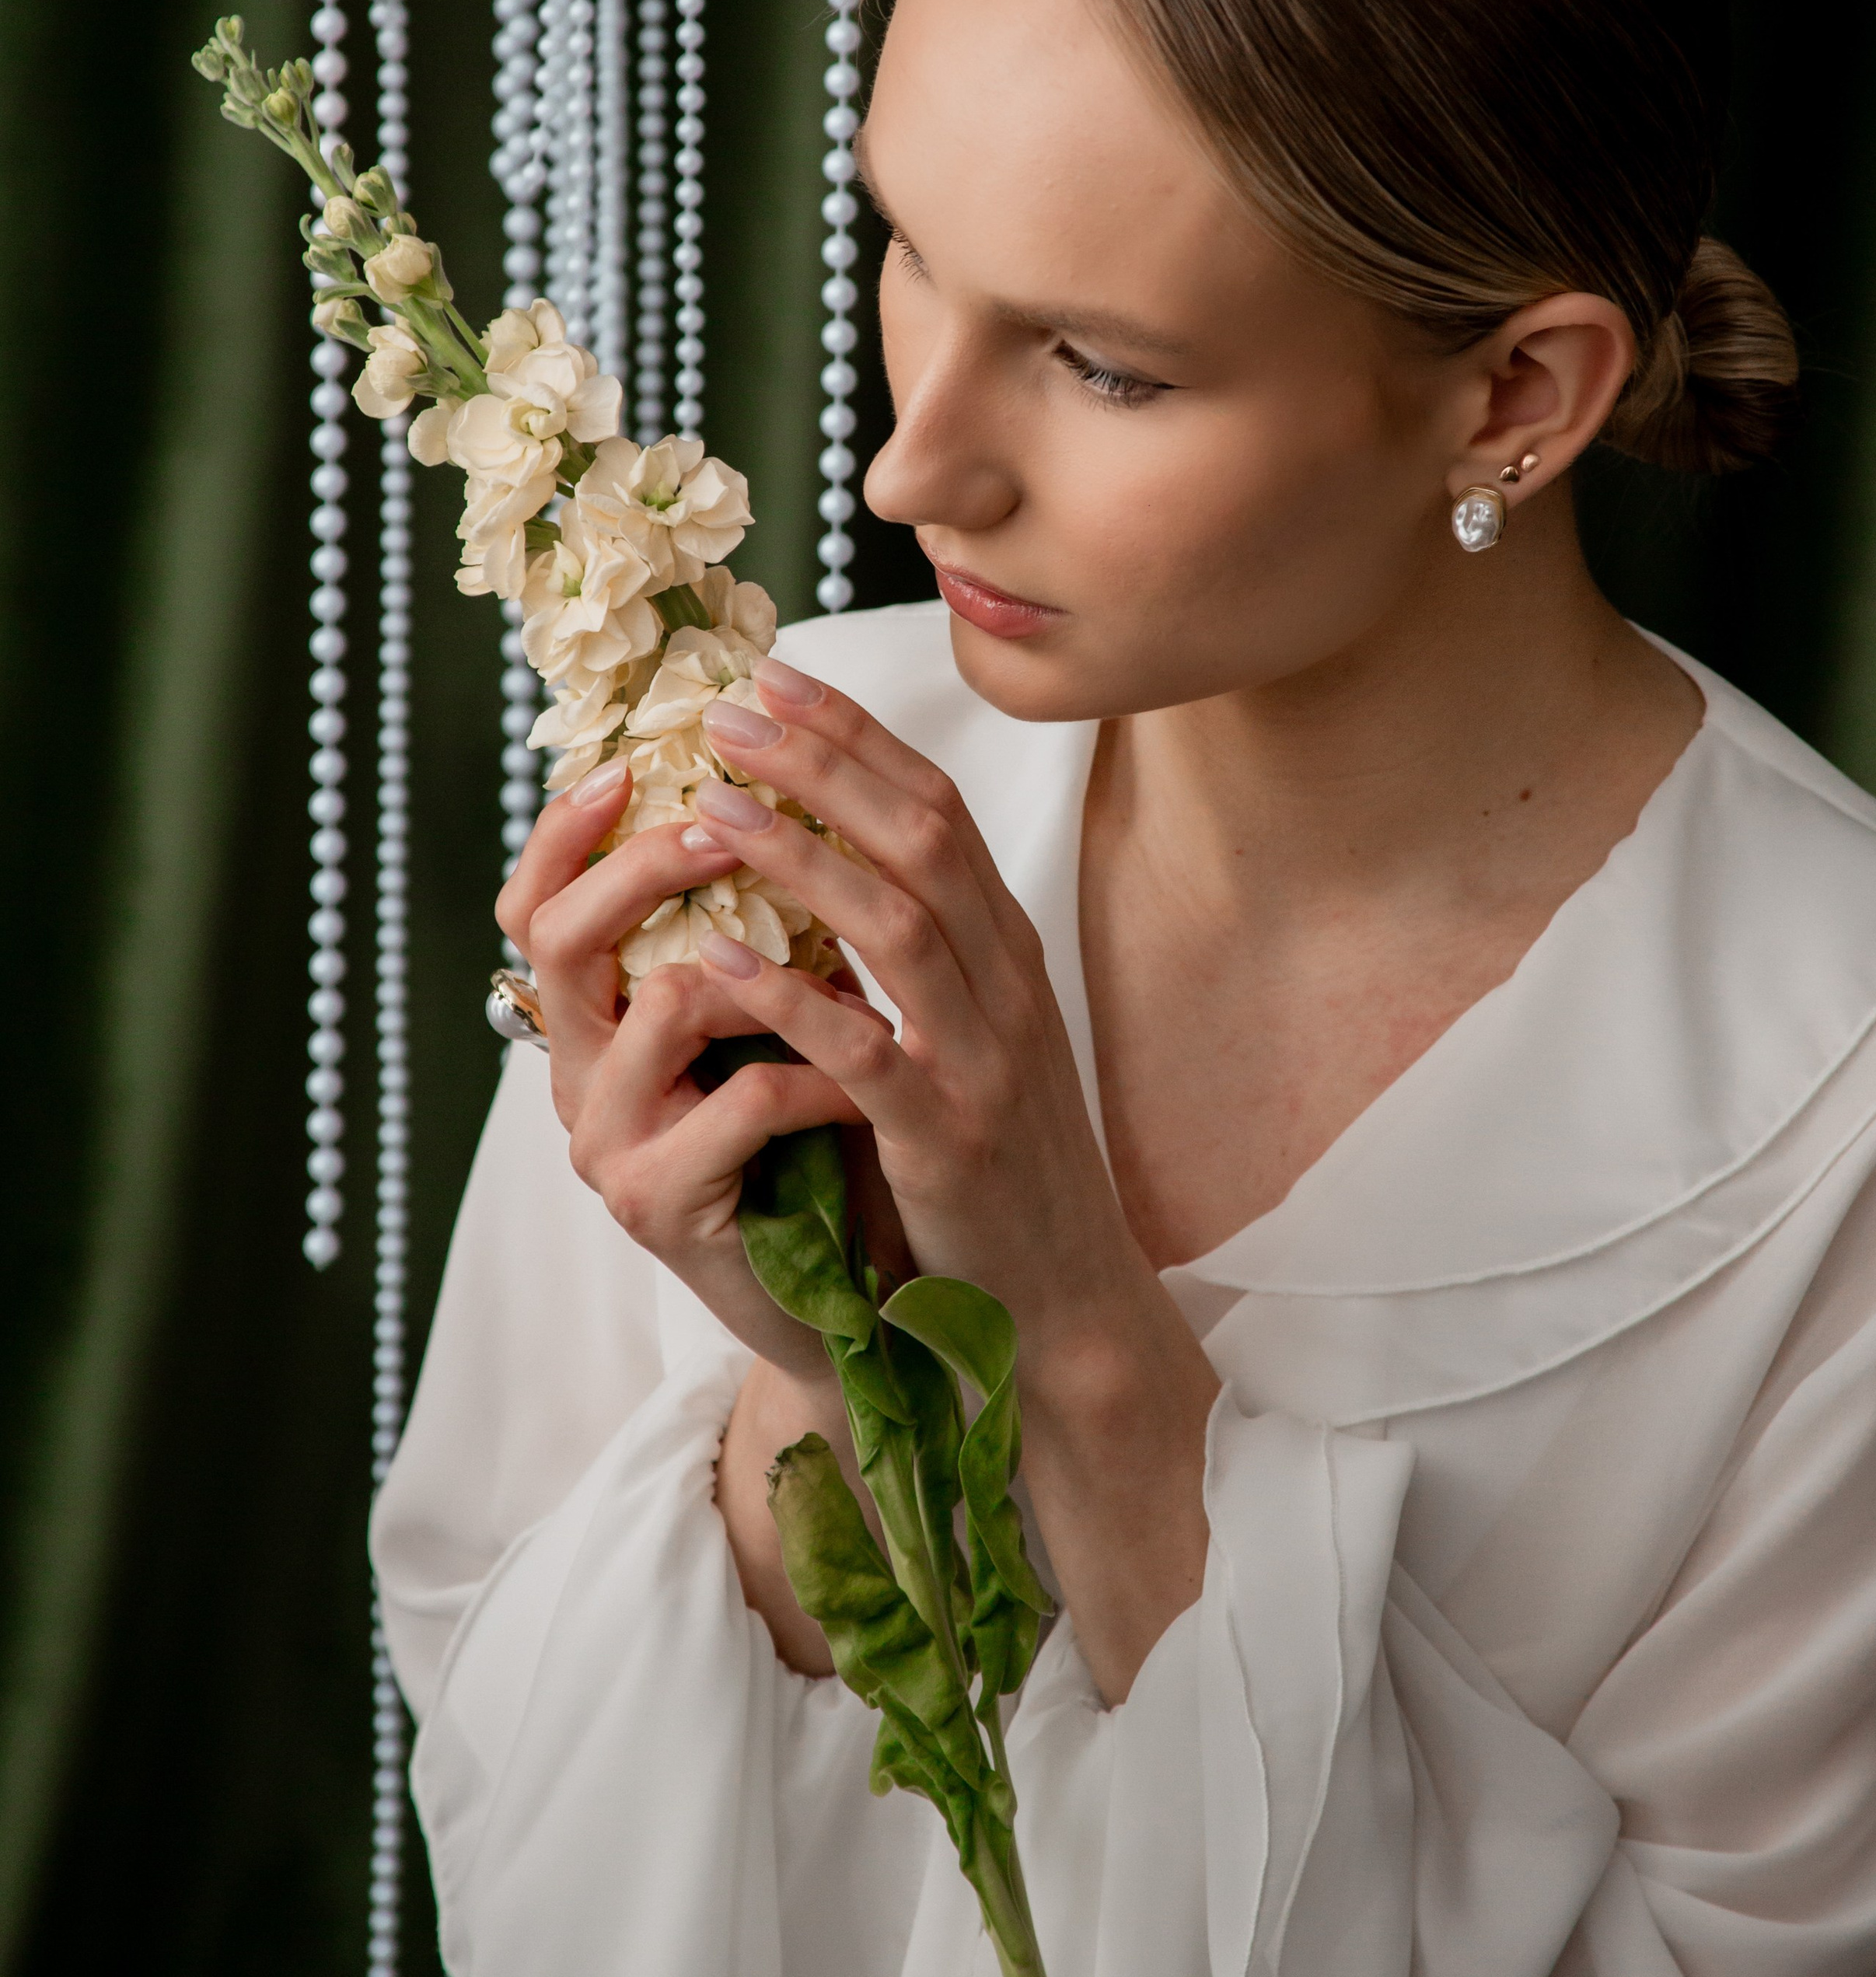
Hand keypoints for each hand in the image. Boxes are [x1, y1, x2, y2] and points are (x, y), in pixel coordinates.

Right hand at [494, 759, 882, 1382]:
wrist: (858, 1296)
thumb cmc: (824, 1138)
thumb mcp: (781, 1017)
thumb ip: (753, 929)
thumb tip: (784, 783)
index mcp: (597, 1022)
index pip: (535, 905)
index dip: (564, 830)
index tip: (632, 758)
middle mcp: (581, 1078)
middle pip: (560, 936)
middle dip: (646, 865)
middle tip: (728, 821)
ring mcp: (610, 1145)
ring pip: (664, 1001)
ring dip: (775, 977)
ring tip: (853, 989)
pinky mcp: (660, 1207)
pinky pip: (745, 1098)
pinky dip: (825, 1077)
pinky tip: (869, 1089)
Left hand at [692, 662, 1157, 1393]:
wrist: (1064, 1296)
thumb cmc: (999, 1164)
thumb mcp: (976, 1037)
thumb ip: (927, 954)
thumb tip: (840, 860)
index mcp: (1007, 951)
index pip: (936, 809)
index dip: (856, 737)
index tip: (776, 680)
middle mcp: (1007, 985)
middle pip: (919, 838)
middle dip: (823, 764)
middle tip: (729, 714)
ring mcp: (985, 1059)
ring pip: (897, 924)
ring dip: (800, 856)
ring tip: (709, 809)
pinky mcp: (950, 1139)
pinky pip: (864, 1052)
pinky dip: (792, 998)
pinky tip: (718, 960)